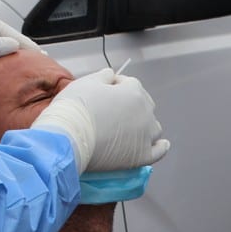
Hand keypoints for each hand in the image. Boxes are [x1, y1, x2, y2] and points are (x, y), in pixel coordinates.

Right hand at [30, 68, 168, 173]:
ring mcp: (145, 136)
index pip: (130, 83)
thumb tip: (111, 75)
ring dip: (145, 124)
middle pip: (144, 104)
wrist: (68, 139)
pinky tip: (162, 144)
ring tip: (131, 128)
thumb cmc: (75, 108)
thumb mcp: (86, 82)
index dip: (116, 86)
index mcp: (133, 92)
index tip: (105, 91)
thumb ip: (103, 75)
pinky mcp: (141, 156)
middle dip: (131, 105)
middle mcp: (145, 113)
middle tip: (113, 111)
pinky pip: (158, 151)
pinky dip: (161, 147)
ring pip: (153, 127)